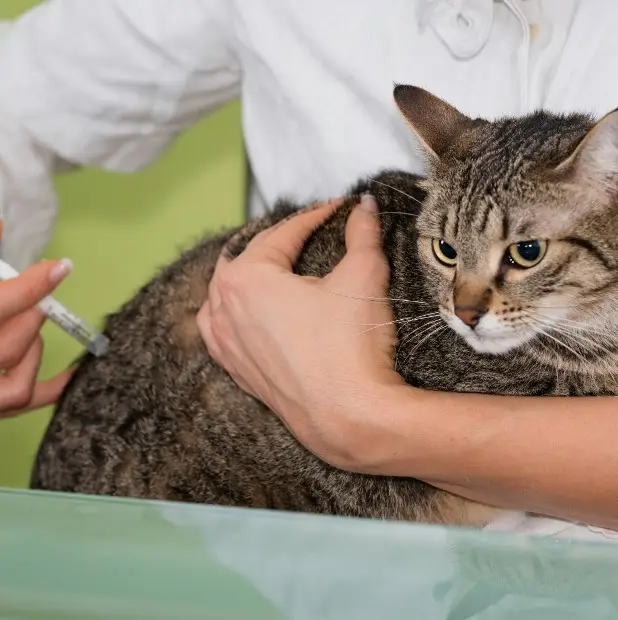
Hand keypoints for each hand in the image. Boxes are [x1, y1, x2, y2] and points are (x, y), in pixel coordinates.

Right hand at [0, 259, 73, 417]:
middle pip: (10, 341)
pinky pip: (25, 400)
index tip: (59, 266)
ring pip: (17, 368)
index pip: (1, 305)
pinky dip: (52, 387)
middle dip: (27, 313)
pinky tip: (72, 373)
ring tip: (20, 323)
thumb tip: (1, 224)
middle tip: (28, 299)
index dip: (33, 286)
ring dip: (29, 341)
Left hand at [198, 196, 405, 470]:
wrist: (349, 417)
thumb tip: (364, 205)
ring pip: (223, 295)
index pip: (282, 234)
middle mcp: (224, 308)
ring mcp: (225, 343)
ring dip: (244, 275)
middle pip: (246, 259)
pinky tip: (245, 314)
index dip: (314, 216)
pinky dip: (231, 313)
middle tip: (305, 234)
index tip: (337, 209)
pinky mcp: (236, 371)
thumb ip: (361, 234)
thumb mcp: (363, 276)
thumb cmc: (351, 342)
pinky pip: (221, 331)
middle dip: (276, 241)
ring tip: (267, 268)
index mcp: (245, 277)